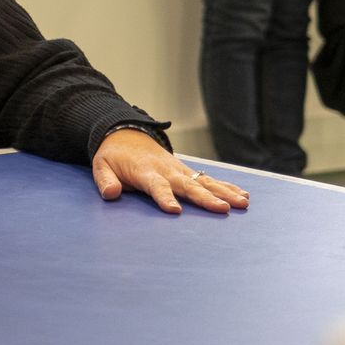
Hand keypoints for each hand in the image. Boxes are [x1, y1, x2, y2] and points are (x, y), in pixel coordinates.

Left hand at [90, 129, 249, 214]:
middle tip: (223, 209)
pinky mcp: (187, 171)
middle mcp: (167, 170)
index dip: (164, 197)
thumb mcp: (101, 166)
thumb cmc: (113, 156)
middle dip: (206, 198)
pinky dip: (226, 186)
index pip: (156, 186)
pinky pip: (209, 179)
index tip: (174, 210)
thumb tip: (111, 194)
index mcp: (145, 172)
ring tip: (242, 204)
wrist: (126, 134)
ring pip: (205, 182)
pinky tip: (243, 195)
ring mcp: (180, 170)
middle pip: (188, 186)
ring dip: (224, 192)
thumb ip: (105, 181)